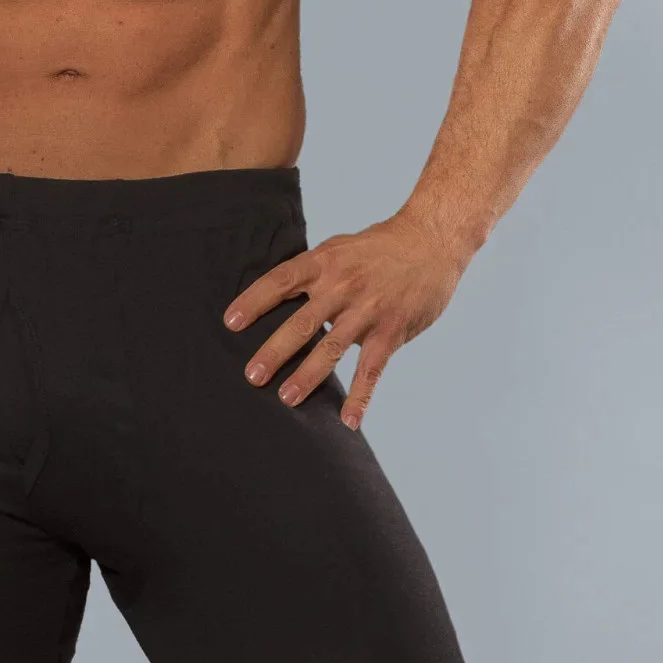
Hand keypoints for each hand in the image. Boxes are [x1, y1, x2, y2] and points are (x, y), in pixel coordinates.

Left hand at [223, 208, 469, 427]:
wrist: (433, 241)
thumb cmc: (381, 248)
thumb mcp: (341, 249)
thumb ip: (313, 273)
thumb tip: (277, 298)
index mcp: (325, 262)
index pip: (281, 281)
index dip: (254, 301)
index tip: (230, 323)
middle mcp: (343, 286)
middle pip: (301, 322)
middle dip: (274, 351)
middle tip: (252, 376)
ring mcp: (368, 310)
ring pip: (331, 348)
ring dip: (307, 376)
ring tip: (286, 399)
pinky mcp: (391, 331)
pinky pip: (372, 369)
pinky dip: (361, 397)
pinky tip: (349, 421)